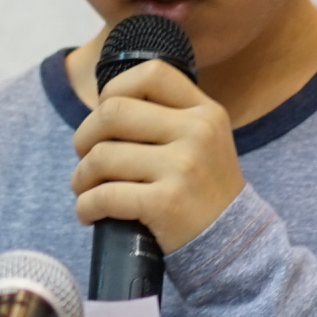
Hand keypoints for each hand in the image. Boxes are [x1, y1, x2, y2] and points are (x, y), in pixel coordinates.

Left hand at [73, 57, 241, 257]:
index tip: (105, 117)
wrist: (235, 242)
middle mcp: (197, 133)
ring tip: (85, 189)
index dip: (114, 90)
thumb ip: (167, 117)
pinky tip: (89, 213)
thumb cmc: (204, 190)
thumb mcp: (205, 140)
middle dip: (84, 136)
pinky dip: (86, 206)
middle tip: (85, 157)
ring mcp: (183, 167)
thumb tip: (104, 108)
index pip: (151, 74)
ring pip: (102, 156)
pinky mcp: (167, 203)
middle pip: (113, 112)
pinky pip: (104, 196)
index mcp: (204, 111)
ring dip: (81, 177)